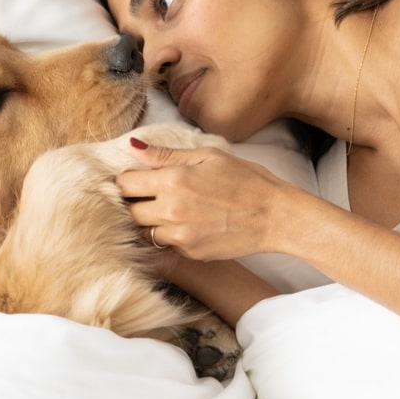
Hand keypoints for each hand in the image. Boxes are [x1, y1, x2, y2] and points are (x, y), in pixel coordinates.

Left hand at [117, 136, 288, 261]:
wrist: (275, 215)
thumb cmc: (246, 179)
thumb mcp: (208, 156)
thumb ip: (166, 154)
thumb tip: (133, 146)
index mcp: (173, 180)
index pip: (125, 184)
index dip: (127, 181)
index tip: (136, 179)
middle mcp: (171, 210)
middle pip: (130, 212)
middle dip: (135, 203)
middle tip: (151, 196)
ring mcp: (180, 235)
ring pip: (144, 232)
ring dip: (150, 221)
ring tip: (169, 210)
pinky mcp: (190, 252)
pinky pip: (166, 244)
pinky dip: (170, 235)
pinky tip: (188, 223)